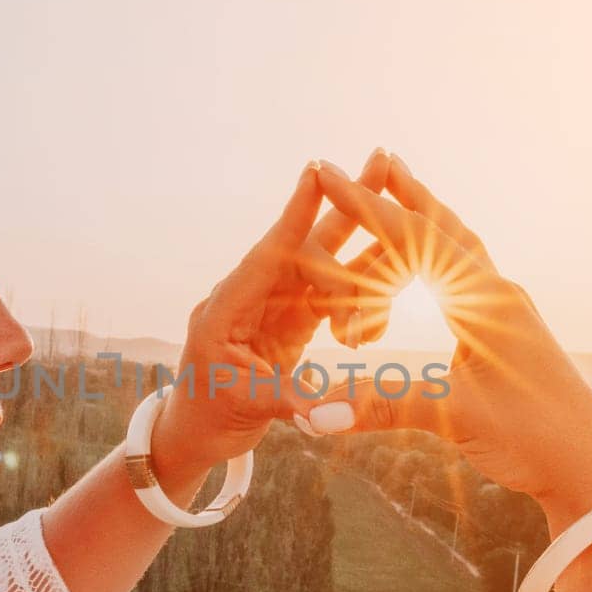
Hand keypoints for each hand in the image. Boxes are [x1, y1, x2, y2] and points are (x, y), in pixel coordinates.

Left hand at [150, 151, 399, 475]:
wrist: (199, 432)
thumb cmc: (208, 418)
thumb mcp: (243, 406)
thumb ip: (286, 401)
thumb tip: (328, 411)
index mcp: (226, 309)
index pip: (267, 255)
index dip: (294, 216)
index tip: (315, 172)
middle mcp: (252, 296)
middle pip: (303, 243)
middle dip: (342, 203)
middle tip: (379, 159)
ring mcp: (274, 304)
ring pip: (322, 260)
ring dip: (358, 228)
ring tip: (392, 186)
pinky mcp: (291, 318)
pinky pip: (331, 291)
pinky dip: (362, 277)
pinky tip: (393, 247)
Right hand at [303, 153, 591, 519]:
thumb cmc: (534, 436)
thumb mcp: (451, 416)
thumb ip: (380, 404)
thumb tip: (311, 411)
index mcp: (484, 300)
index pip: (413, 237)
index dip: (365, 207)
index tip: (327, 174)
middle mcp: (498, 296)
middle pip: (445, 227)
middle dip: (406, 194)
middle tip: (377, 157)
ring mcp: (507, 315)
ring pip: (461, 251)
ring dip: (428, 222)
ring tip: (403, 198)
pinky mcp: (509, 338)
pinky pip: (468, 282)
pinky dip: (442, 261)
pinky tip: (437, 271)